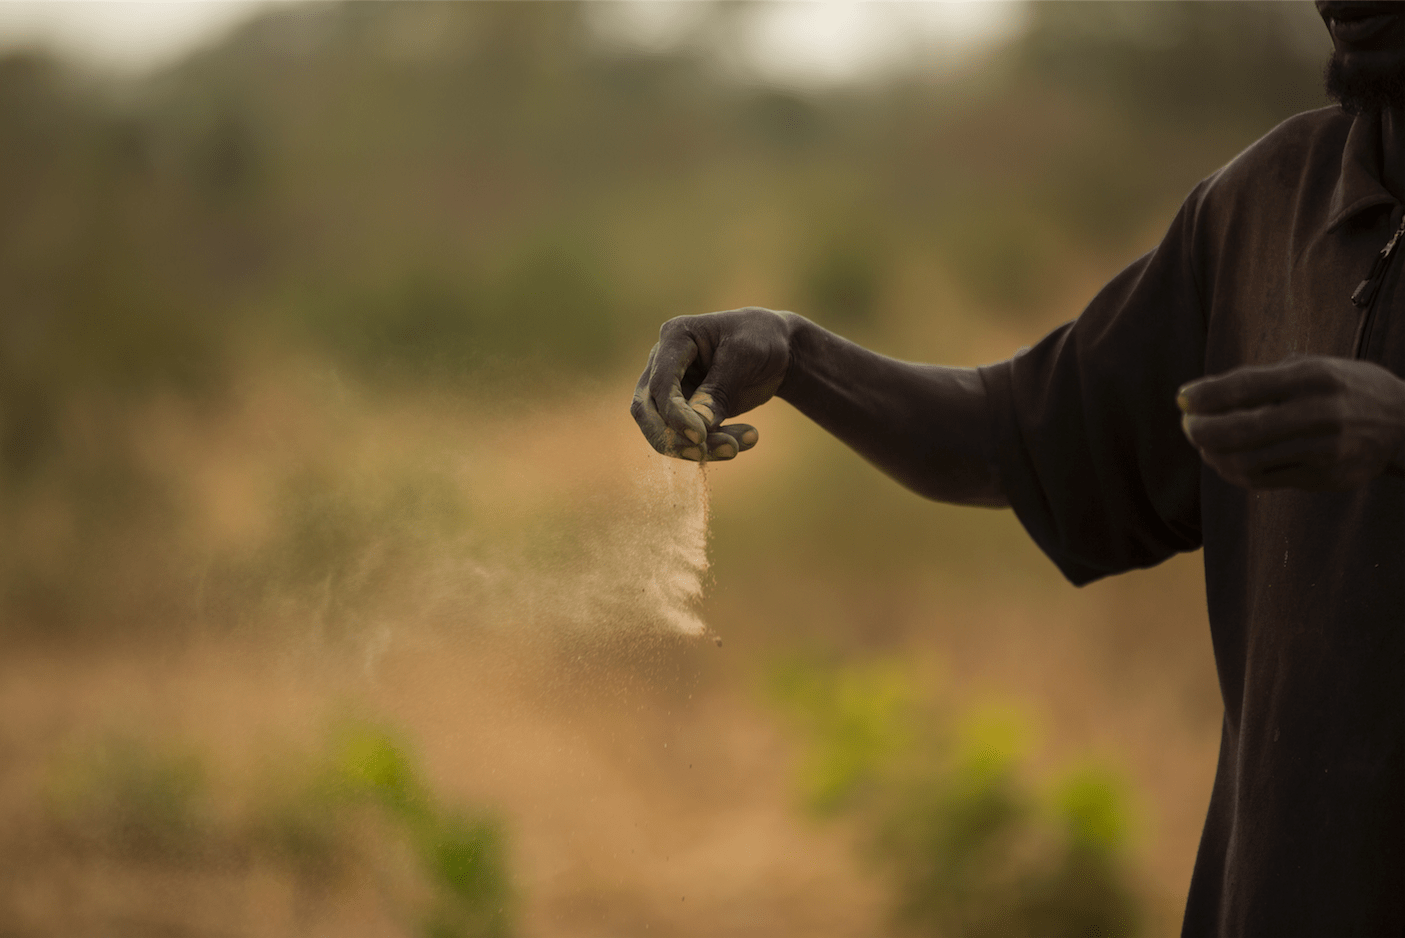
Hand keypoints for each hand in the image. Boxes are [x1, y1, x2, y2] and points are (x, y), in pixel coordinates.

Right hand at [630, 308, 793, 460]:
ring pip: (666, 430)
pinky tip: (748, 439)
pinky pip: (689, 437)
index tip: (700, 436)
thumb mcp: (745, 356)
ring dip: (699, 447)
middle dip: (672, 438)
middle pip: (647, 411)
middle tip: (702, 454)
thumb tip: (697, 429)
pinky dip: (714, 446)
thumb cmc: (760, 339)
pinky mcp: (687, 412)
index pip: (660, 384)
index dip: (674, 414)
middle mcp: (664, 364)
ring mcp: (673, 390)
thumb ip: (718, 391)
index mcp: (675, 337)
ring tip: (736, 447)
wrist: (777, 348)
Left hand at [1178, 356, 1404, 489]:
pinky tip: (1224, 461)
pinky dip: (1233, 472)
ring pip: (1246, 460)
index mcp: (1313, 377)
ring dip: (1213, 454)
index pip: (1244, 387)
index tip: (1182, 399)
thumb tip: (1203, 394)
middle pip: (1239, 429)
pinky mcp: (1322, 477)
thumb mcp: (1315, 368)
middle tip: (1187, 425)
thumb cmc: (1346, 389)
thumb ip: (1265, 379)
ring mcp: (1321, 449)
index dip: (1205, 395)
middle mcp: (1318, 412)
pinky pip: (1262, 480)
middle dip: (1201, 429)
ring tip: (1204, 444)